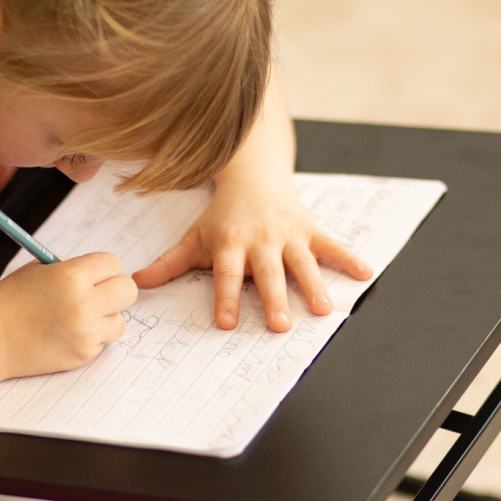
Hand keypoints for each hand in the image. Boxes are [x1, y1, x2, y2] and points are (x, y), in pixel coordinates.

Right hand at [0, 253, 137, 378]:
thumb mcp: (38, 270)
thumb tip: (101, 273)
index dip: (103, 269)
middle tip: (96, 295)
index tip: (92, 275)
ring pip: (120, 320)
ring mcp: (85, 332)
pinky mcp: (83, 354)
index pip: (113, 263)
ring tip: (79, 317)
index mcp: (72, 276)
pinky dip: (91, 337)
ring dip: (105, 317)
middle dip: (114, 290)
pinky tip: (67, 334)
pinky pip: (103, 341)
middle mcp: (84, 304)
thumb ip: (72, 268)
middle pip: (128, 290)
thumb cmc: (9, 301)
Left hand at [133, 173, 371, 330]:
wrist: (253, 175)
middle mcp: (261, 240)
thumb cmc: (223, 214)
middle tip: (281, 325)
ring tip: (323, 309)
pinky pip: (332, 246)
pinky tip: (365, 273)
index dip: (225, 298)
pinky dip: (348, 258)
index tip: (226, 323)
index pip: (226, 275)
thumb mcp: (195, 236)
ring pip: (302, 263)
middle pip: (267, 273)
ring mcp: (288, 235)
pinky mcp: (310, 230)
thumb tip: (136, 284)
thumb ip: (169, 264)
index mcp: (231, 243)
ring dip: (314, 285)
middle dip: (274, 298)